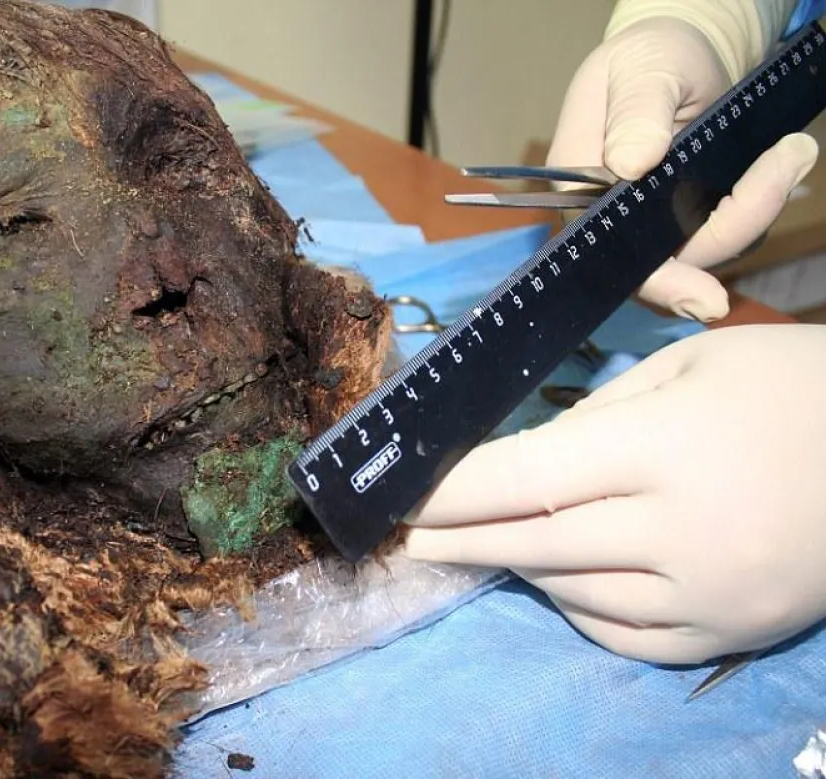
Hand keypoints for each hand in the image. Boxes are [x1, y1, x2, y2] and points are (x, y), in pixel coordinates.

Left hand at [401, 324, 825, 664]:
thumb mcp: (693, 366)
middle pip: (538, 541)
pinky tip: (551, 581)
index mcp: (667, 446)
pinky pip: (624, 636)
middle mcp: (683, 530)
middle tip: (409, 540)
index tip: (403, 498)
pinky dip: (575, 608)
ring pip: (575, 592)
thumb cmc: (792, 388)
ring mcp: (709, 594)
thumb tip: (521, 457)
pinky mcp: (729, 634)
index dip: (454, 492)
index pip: (529, 476)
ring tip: (475, 549)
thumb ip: (603, 411)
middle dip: (460, 539)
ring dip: (516, 568)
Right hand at [547, 13, 818, 322]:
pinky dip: (761, 199)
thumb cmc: (645, 58)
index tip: (707, 300)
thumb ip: (635, 112)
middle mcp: (614, 222)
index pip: (614, 255)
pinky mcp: (690, 217)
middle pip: (672, 261)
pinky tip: (782, 159)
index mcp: (582, 193)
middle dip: (734, 223)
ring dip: (757, 206)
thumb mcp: (641, 70)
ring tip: (793, 149)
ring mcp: (654, 223)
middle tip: (790, 158)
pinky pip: (728, 228)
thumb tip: (631, 163)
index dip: (659, 282)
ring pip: (708, 247)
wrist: (672, 54)